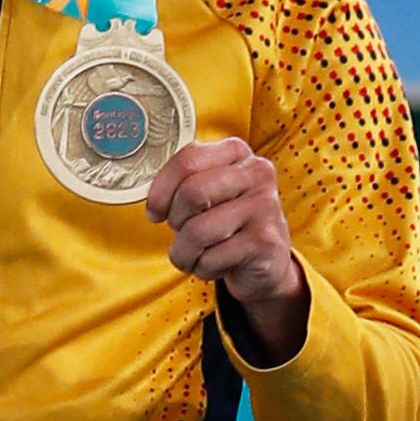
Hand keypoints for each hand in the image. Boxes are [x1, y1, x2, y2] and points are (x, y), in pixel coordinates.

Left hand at [144, 138, 308, 360]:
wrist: (267, 260)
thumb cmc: (226, 222)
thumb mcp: (208, 193)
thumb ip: (182, 183)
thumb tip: (152, 200)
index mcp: (236, 152)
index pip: (186, 160)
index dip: (161, 190)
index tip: (156, 211)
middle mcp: (255, 172)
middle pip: (192, 193)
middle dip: (176, 221)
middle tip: (181, 233)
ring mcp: (264, 206)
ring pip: (198, 231)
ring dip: (184, 253)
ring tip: (194, 255)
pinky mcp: (265, 241)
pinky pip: (212, 258)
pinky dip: (203, 269)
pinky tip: (217, 264)